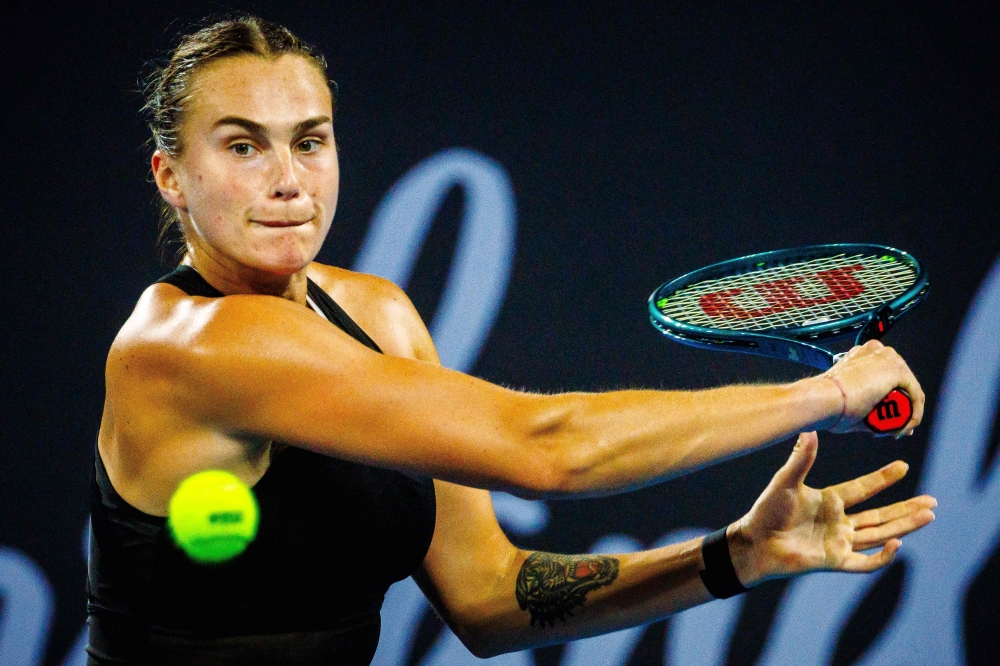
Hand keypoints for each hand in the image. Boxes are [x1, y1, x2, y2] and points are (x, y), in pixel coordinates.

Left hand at [726, 432, 935, 585]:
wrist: (754, 542)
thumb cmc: (766, 511)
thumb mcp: (785, 482)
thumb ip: (801, 458)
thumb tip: (810, 430)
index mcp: (830, 501)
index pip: (863, 488)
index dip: (883, 479)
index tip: (903, 466)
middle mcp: (839, 522)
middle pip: (881, 514)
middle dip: (907, 508)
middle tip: (932, 501)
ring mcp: (839, 542)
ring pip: (880, 534)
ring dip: (904, 526)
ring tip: (929, 516)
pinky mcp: (835, 560)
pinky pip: (864, 562)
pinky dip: (881, 556)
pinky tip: (897, 543)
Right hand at [821, 339, 924, 434]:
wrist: (822, 398)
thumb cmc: (827, 402)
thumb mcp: (851, 403)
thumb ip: (873, 413)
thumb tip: (894, 426)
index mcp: (861, 354)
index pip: (885, 377)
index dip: (888, 401)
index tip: (882, 420)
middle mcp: (876, 351)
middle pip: (898, 383)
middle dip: (899, 408)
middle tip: (890, 428)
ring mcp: (888, 358)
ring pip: (908, 389)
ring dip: (905, 412)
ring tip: (893, 430)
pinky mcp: (898, 371)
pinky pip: (916, 396)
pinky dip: (914, 415)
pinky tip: (903, 428)